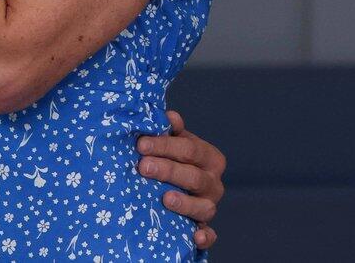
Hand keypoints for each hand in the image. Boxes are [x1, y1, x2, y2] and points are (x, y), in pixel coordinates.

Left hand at [136, 109, 225, 249]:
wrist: (178, 186)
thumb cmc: (173, 159)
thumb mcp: (173, 143)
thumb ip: (170, 131)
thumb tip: (169, 117)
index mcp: (209, 157)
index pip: (189, 149)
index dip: (165, 146)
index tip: (140, 144)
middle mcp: (213, 183)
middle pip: (194, 177)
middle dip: (168, 171)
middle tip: (143, 167)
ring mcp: (210, 206)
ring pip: (204, 207)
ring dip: (185, 204)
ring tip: (165, 198)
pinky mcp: (205, 228)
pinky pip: (210, 235)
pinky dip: (206, 237)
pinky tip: (196, 236)